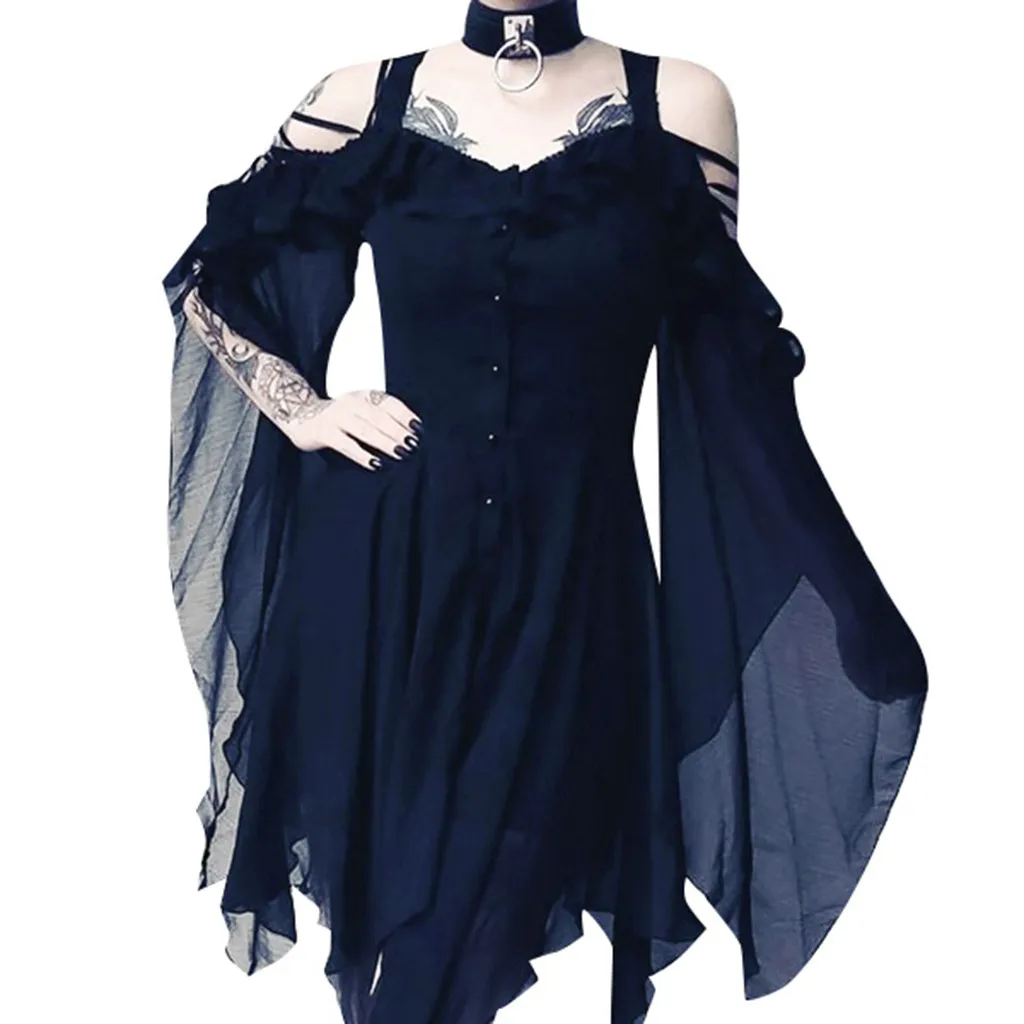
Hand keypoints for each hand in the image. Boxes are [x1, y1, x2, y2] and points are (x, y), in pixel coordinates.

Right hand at [284, 389, 422, 469]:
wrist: (301, 416)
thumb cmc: (339, 418)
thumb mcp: (359, 410)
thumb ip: (379, 417)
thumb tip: (408, 434)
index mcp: (362, 396)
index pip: (388, 402)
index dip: (404, 415)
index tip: (418, 428)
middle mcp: (350, 403)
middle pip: (379, 417)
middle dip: (398, 431)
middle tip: (412, 444)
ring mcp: (336, 417)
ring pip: (365, 431)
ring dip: (384, 442)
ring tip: (400, 453)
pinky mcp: (324, 432)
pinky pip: (347, 445)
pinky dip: (362, 455)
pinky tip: (375, 463)